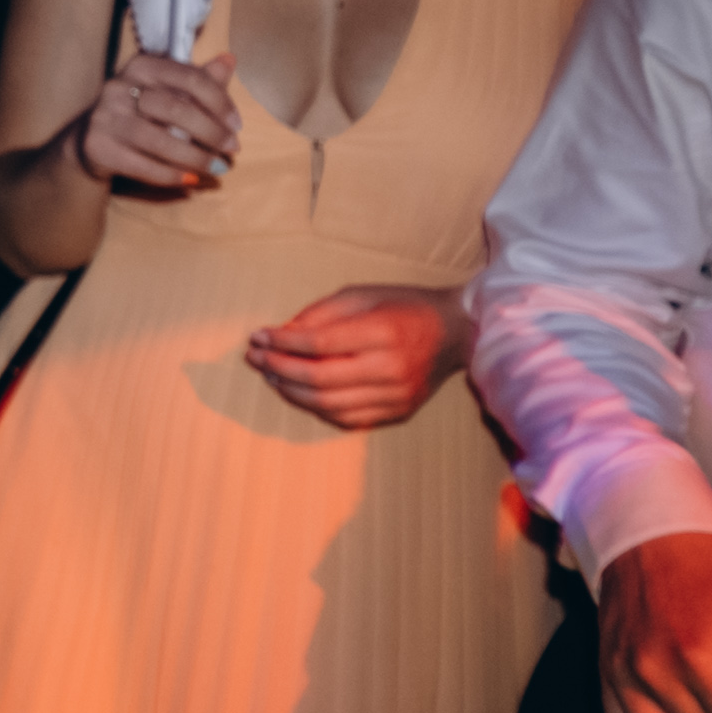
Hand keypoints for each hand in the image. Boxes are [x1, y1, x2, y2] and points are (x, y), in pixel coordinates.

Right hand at [69, 48, 242, 194]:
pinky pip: (141, 165)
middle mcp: (119, 85)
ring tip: (217, 168)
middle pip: (175, 108)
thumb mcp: (168, 91)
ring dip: (194, 157)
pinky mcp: (98, 146)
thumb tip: (230, 60)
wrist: (91, 139)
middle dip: (211, 132)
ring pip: (158, 140)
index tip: (237, 126)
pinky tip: (189, 180)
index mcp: (143, 66)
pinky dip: (170, 174)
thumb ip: (199, 80)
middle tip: (232, 150)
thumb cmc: (140, 112)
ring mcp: (105, 116)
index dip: (219, 102)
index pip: (189, 77)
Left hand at [244, 285, 462, 431]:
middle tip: (256, 358)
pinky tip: (300, 392)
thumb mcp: (361, 294)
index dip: (281, 342)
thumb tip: (277, 335)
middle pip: (320, 378)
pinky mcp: (399, 411)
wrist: (455, 331)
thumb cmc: (404, 305)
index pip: (319, 343)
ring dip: (292, 392)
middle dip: (279, 369)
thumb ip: (318, 314)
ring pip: (330, 405)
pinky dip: (317, 408)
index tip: (257, 336)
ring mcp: (397, 395)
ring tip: (272, 375)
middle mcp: (392, 368)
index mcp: (384, 332)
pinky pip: (347, 418)